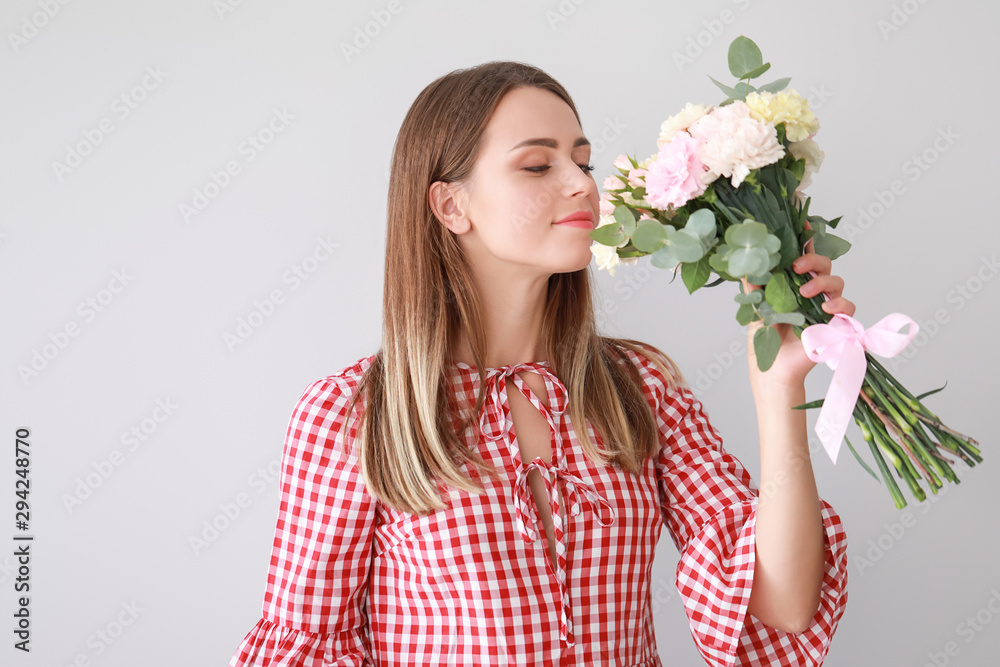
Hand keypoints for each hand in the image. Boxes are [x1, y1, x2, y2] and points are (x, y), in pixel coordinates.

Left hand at [742, 220, 856, 388]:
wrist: (773, 366)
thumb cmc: (766, 338)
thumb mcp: (756, 305)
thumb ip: (753, 283)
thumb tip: (746, 259)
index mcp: (793, 283)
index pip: (803, 256)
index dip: (806, 239)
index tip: (803, 225)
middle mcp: (812, 291)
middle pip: (824, 264)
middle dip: (814, 259)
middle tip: (797, 266)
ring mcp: (825, 306)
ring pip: (837, 281)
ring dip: (823, 282)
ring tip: (806, 293)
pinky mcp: (836, 324)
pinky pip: (848, 307)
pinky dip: (840, 304)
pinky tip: (827, 308)